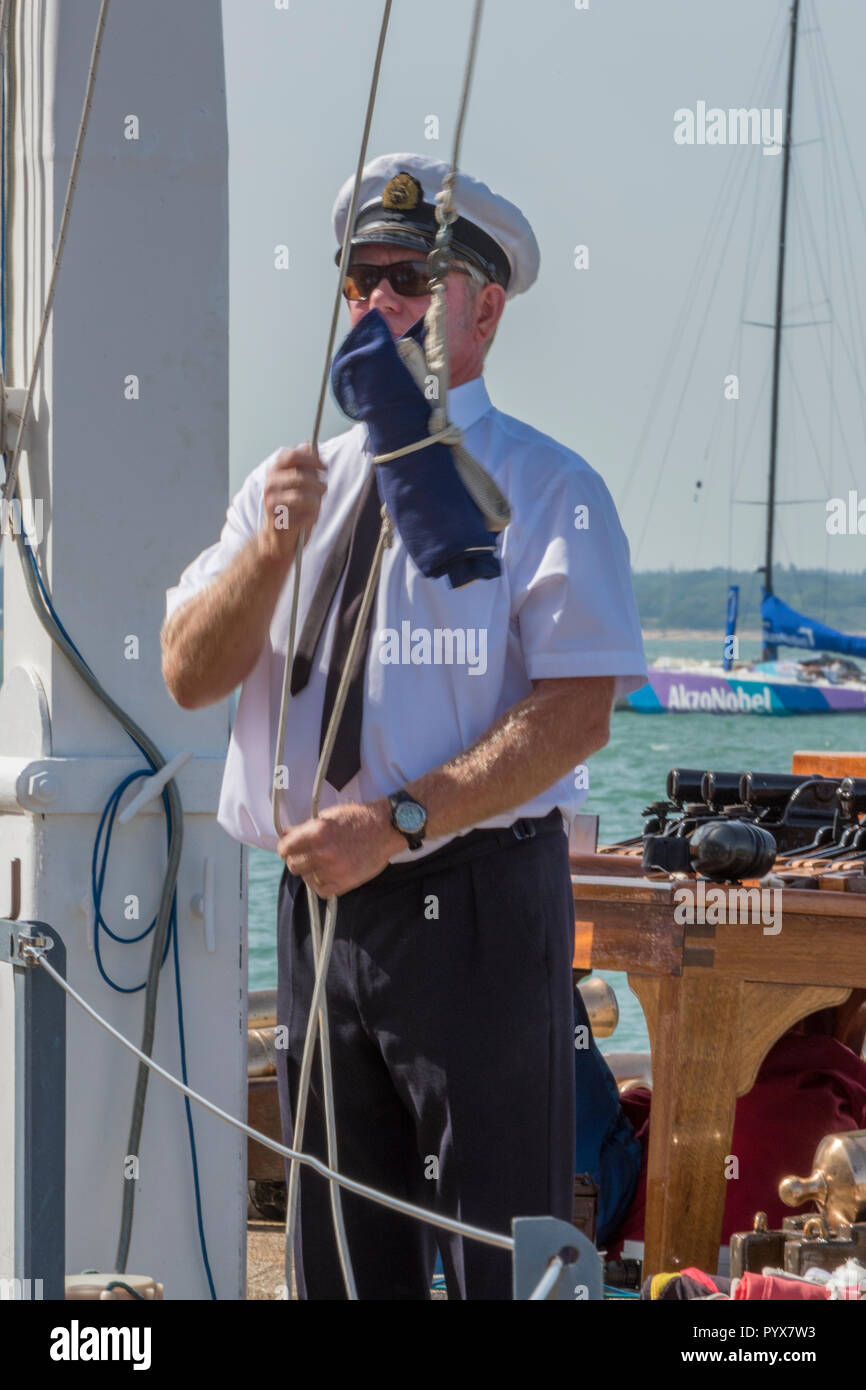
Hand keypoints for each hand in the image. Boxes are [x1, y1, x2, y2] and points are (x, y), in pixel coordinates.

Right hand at [258, 443, 326, 561]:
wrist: (278, 539)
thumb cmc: (292, 509)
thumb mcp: (299, 484)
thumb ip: (305, 467)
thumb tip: (310, 446)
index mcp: (274, 473)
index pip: (292, 456)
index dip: (312, 460)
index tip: (325, 468)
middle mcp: (270, 486)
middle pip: (301, 477)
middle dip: (318, 484)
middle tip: (322, 491)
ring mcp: (272, 504)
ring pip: (305, 497)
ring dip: (316, 502)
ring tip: (316, 506)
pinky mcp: (279, 522)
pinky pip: (305, 515)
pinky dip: (312, 517)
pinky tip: (308, 519)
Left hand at [277, 799, 404, 897]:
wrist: (385, 828)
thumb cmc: (357, 819)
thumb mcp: (329, 816)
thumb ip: (305, 828)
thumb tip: (285, 833)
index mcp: (317, 832)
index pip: (286, 848)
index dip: (285, 849)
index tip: (288, 850)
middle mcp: (323, 852)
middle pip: (294, 865)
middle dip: (296, 860)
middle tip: (305, 857)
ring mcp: (334, 869)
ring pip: (306, 878)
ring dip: (310, 872)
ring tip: (319, 864)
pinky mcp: (345, 882)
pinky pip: (321, 891)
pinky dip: (320, 885)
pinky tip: (326, 875)